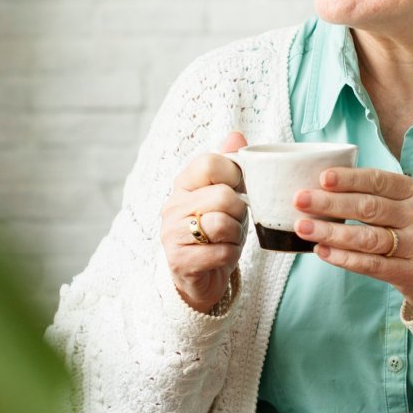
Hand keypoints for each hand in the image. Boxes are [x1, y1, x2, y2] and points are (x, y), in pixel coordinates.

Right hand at [161, 132, 248, 313]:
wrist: (198, 277)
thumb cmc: (214, 233)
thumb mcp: (225, 196)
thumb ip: (229, 165)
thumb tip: (236, 135)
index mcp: (182, 184)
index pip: (211, 162)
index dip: (234, 175)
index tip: (235, 189)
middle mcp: (172, 205)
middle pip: (224, 196)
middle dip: (240, 212)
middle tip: (233, 222)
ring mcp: (172, 234)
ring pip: (223, 224)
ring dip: (235, 235)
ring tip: (226, 239)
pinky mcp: (180, 261)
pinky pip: (223, 251)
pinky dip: (230, 255)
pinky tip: (220, 256)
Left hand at [292, 166, 412, 311]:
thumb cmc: (412, 231)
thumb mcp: (403, 205)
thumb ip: (371, 195)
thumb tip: (319, 187)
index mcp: (411, 192)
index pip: (377, 181)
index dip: (349, 179)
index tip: (322, 177)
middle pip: (368, 207)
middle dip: (330, 203)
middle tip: (299, 200)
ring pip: (367, 237)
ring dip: (331, 232)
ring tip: (302, 228)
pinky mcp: (407, 272)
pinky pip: (371, 264)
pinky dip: (344, 258)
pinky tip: (322, 251)